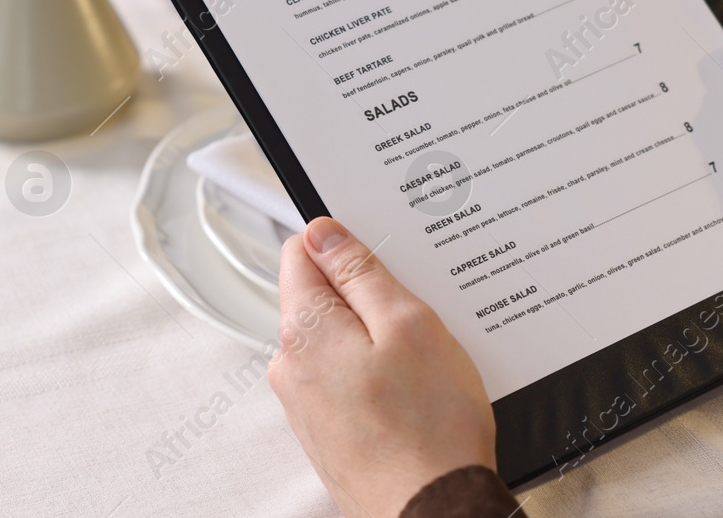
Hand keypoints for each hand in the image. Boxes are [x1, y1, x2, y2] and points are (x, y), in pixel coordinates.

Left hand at [269, 217, 495, 517]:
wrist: (432, 514)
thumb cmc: (429, 430)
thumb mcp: (409, 325)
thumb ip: (360, 273)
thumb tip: (323, 233)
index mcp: (303, 329)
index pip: (300, 252)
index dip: (344, 243)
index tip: (383, 257)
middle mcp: (290, 365)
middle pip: (319, 296)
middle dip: (366, 296)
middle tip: (416, 319)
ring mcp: (304, 402)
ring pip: (336, 340)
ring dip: (374, 339)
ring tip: (421, 365)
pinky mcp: (324, 429)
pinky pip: (343, 378)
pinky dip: (374, 375)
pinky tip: (412, 395)